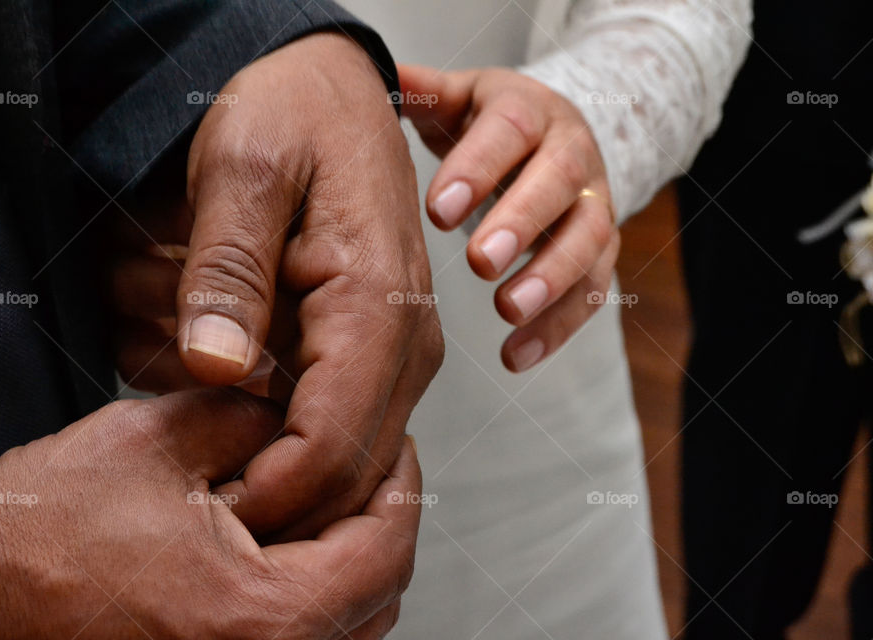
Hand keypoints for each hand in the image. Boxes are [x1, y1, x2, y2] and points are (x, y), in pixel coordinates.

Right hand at [0, 389, 421, 638]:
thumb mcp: (155, 442)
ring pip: (351, 623)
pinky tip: (294, 544)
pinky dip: (319, 591)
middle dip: (385, 518)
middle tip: (373, 463)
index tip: (394, 442)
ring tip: (337, 497)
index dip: (400, 482)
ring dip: (357, 557)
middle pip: (381, 593)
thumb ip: (248, 417)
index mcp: (258, 616)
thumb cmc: (38, 539)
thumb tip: (299, 411)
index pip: (385, 547)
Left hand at [111, 32, 443, 539]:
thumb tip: (217, 369)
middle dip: (270, 495)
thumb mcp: (243, 169)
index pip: (331, 448)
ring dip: (271, 462)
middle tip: (194, 496)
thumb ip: (229, 272)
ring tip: (203, 433)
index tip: (201, 512)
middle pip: (347, 474)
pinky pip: (336, 423)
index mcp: (378, 306)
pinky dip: (281, 434)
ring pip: (344, 458)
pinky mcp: (378, 350)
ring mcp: (396, 351)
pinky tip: (229, 403)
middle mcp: (404, 344)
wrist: (333, 89)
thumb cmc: (296, 114)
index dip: (267, 497)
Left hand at [398, 65, 619, 371]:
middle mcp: (572, 153)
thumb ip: (424, 93)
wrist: (559, 136)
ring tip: (508, 310)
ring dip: (550, 279)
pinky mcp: (602, 251)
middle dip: (522, 224)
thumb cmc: (496, 124)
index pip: (510, 131)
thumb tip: (381, 80)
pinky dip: (558, 326)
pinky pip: (592, 290)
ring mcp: (593, 204)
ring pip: (587, 240)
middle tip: (479, 262)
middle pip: (559, 184)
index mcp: (530, 111)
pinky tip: (517, 354)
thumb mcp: (462, 98)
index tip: (439, 211)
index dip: (479, 169)